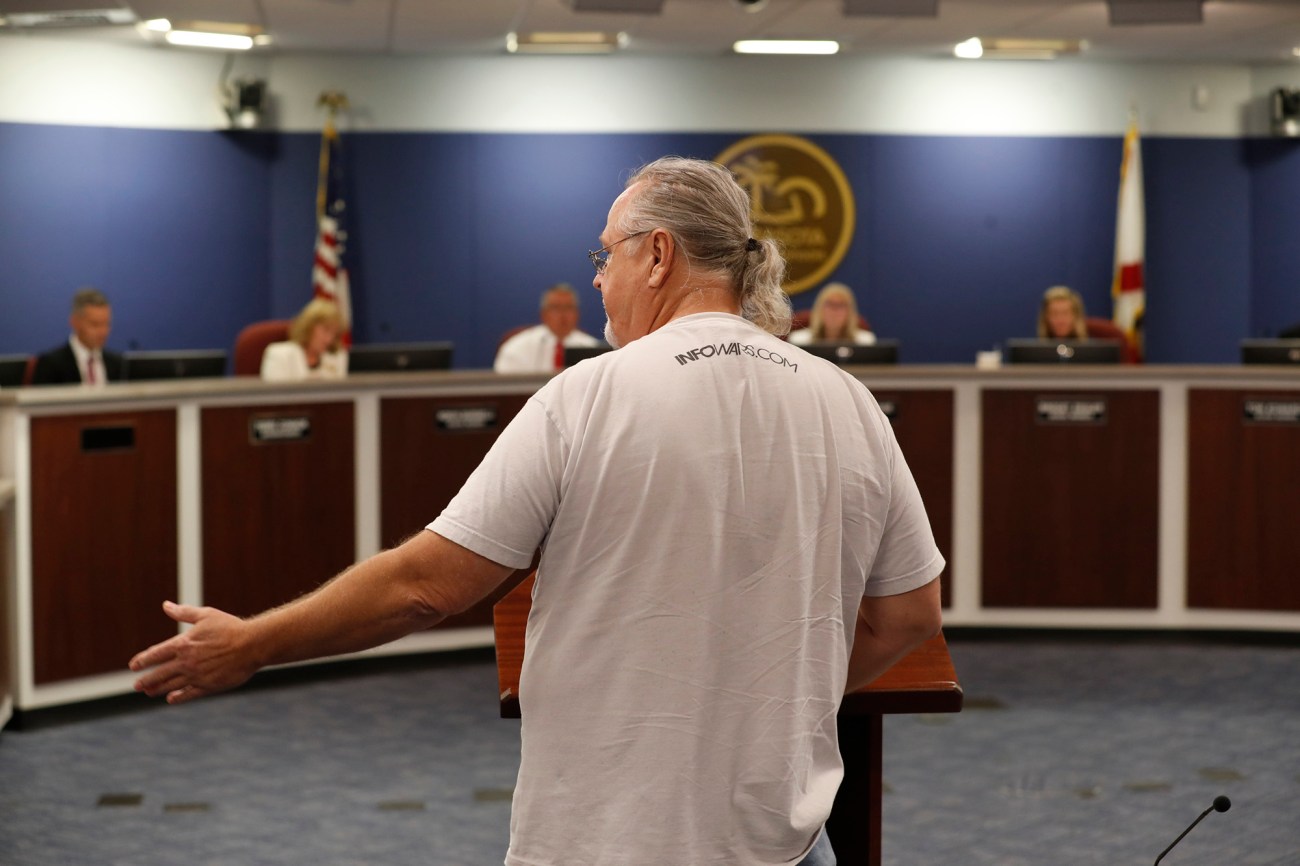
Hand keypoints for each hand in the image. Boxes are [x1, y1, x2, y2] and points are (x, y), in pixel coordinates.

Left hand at [129, 601, 260, 704]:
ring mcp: (196, 676)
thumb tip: (166, 605)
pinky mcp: (208, 686)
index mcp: (183, 644)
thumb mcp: (206, 615)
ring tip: (149, 692)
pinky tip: (171, 699)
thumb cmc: (230, 627)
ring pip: (170, 686)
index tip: (134, 665)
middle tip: (137, 685)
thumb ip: (184, 612)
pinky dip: (177, 697)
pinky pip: (188, 694)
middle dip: (146, 680)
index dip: (142, 660)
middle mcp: (186, 662)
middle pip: (159, 674)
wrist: (252, 645)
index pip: (155, 654)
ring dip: (157, 689)